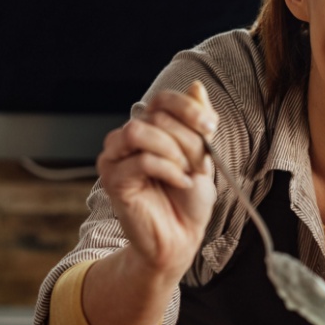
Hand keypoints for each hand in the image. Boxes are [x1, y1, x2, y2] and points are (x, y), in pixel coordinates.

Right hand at [97, 81, 219, 278]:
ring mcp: (116, 158)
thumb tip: (196, 86)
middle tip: (199, 163)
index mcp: (150, 128)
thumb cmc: (189, 199)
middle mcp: (128, 138)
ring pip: (138, 131)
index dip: (188, 107)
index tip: (211, 127)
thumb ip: (198, 123)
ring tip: (186, 171)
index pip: (162, 99)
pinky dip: (168, 170)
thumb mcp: (202, 155)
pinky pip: (140, 161)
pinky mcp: (112, 180)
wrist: (181, 237)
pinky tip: (180, 182)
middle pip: (156, 116)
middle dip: (186, 139)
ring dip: (171, 150)